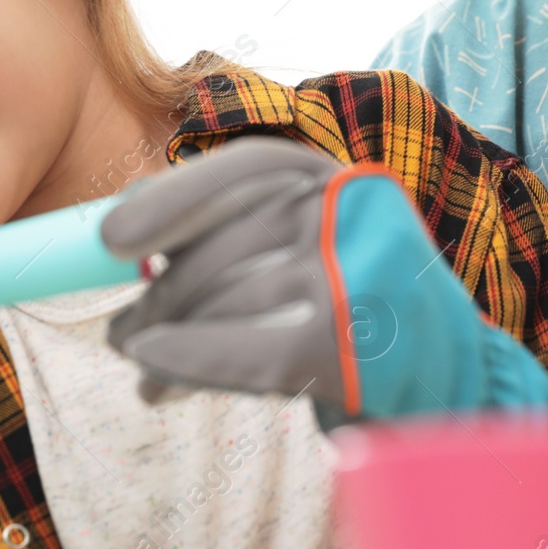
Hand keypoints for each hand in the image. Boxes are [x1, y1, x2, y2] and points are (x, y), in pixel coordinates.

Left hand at [102, 138, 356, 408]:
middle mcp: (350, 215)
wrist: (438, 373)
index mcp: (335, 180)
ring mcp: (357, 279)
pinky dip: (189, 363)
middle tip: (121, 330)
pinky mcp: (351, 346)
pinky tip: (153, 380)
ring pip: (226, 302)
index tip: (109, 237)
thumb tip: (122, 219)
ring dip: (167, 342)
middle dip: (161, 296)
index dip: (171, 198)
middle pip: (223, 246)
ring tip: (142, 371)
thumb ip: (230, 225)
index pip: (246, 168)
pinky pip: (246, 353)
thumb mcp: (306, 244)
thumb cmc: (351, 303)